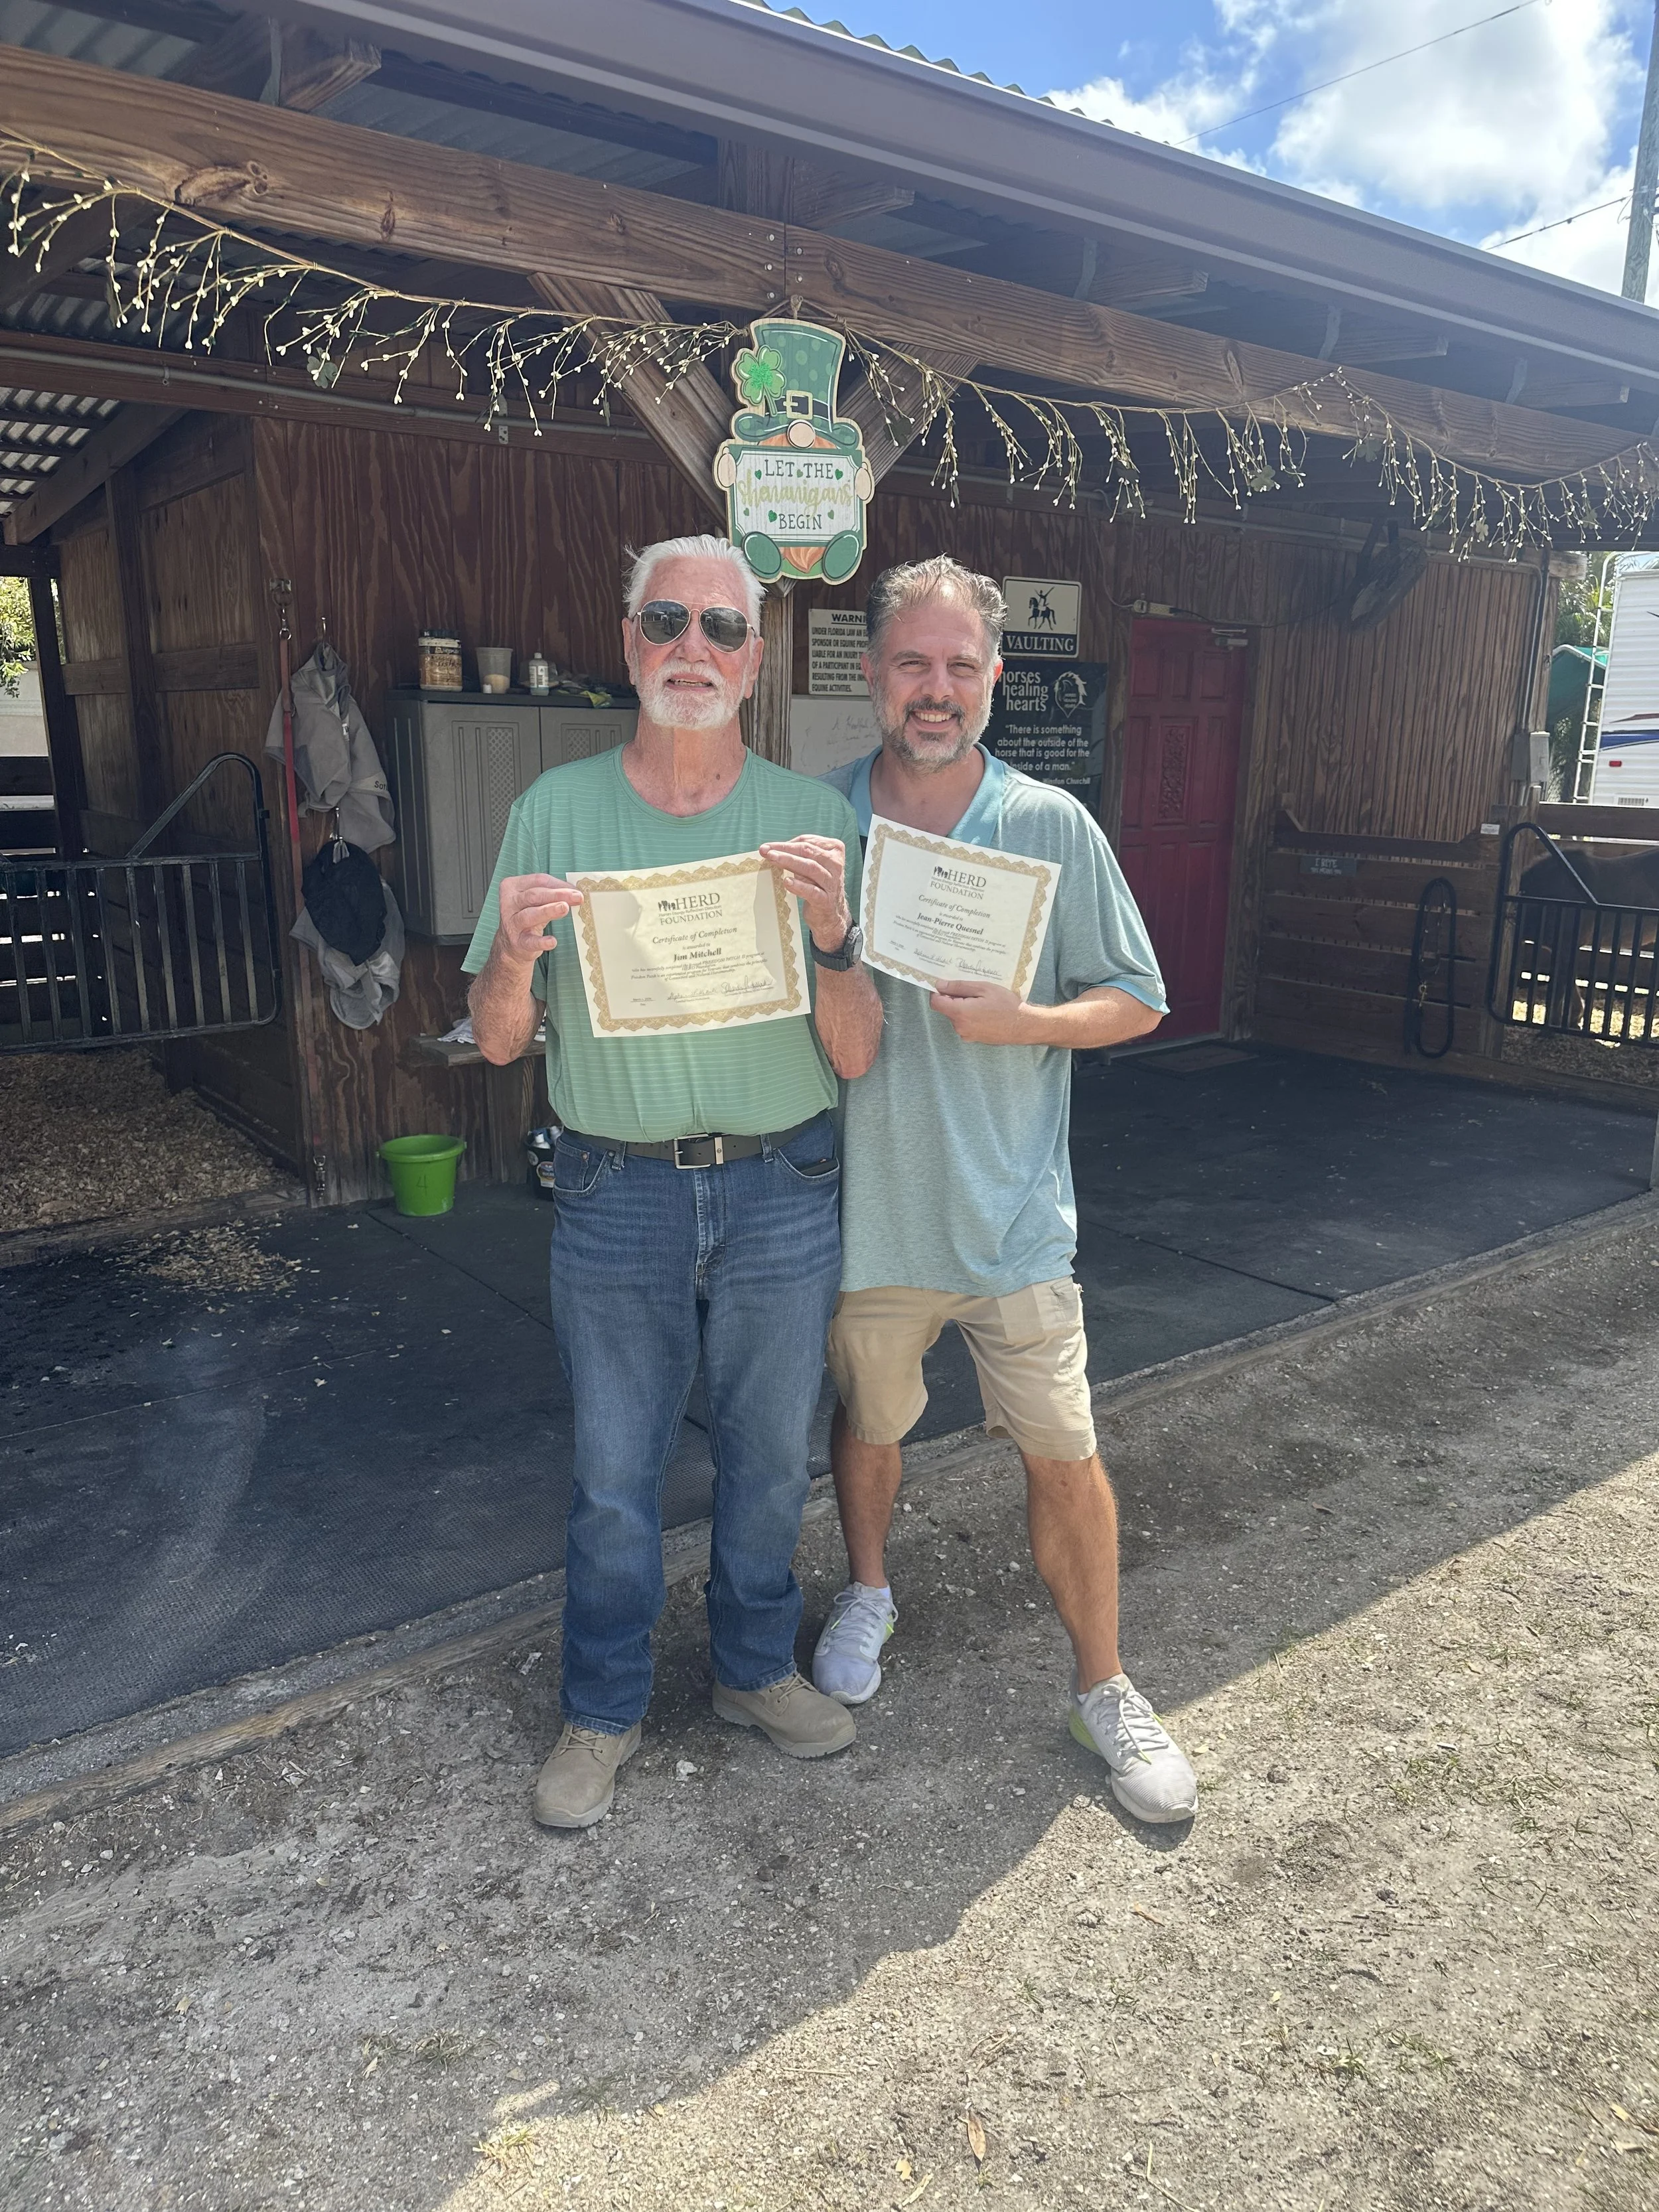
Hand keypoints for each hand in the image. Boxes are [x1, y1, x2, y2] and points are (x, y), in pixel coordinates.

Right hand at [495, 872, 583, 963]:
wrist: (510, 944)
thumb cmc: (527, 915)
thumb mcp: (535, 901)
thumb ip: (551, 894)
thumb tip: (575, 892)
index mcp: (512, 887)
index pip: (538, 880)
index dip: (559, 884)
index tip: (576, 890)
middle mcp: (509, 903)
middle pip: (534, 895)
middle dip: (557, 895)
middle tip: (577, 897)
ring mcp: (512, 923)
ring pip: (530, 915)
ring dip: (548, 911)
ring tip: (564, 908)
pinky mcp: (518, 942)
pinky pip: (530, 941)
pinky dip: (542, 942)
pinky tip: (552, 941)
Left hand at [760, 835, 850, 951]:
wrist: (830, 914)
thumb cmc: (817, 884)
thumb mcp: (811, 866)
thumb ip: (797, 856)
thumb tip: (769, 849)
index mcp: (834, 850)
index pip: (807, 842)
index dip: (786, 843)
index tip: (768, 846)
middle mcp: (835, 864)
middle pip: (808, 851)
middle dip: (784, 849)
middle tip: (766, 851)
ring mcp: (832, 883)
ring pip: (810, 867)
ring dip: (789, 862)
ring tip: (772, 859)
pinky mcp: (825, 900)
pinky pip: (812, 891)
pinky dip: (798, 886)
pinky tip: (786, 882)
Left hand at [928, 979, 1032, 1043]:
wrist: (1023, 1026)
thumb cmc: (1006, 1005)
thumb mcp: (983, 988)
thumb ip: (959, 987)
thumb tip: (940, 985)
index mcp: (960, 1013)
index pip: (935, 1002)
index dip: (938, 992)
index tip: (948, 986)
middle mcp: (960, 1027)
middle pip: (946, 1009)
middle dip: (955, 999)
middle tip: (975, 992)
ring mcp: (966, 1035)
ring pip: (956, 1016)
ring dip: (964, 1008)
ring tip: (983, 1002)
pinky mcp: (973, 1039)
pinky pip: (965, 1024)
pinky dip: (971, 1016)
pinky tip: (986, 1012)